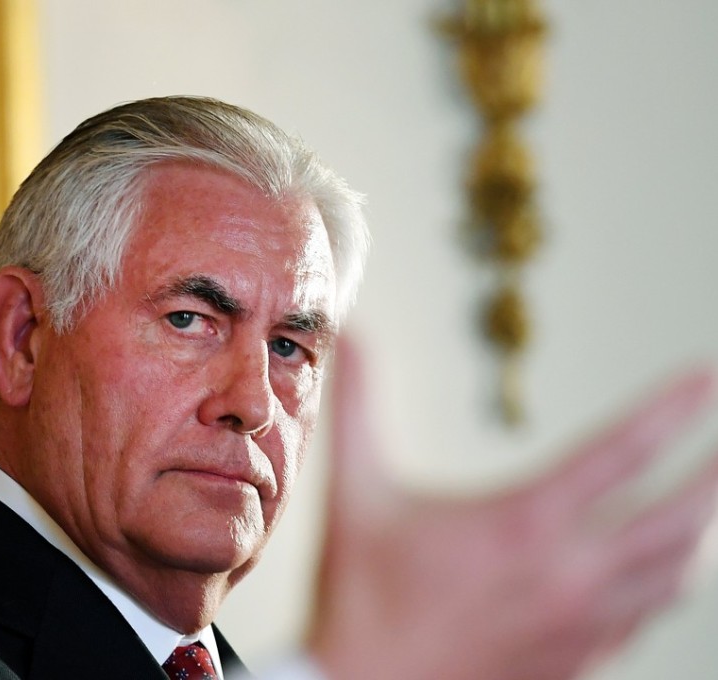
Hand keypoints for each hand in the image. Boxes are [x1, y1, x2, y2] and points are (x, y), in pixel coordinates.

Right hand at [307, 337, 717, 679]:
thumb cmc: (361, 594)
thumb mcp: (356, 490)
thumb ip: (358, 405)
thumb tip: (353, 338)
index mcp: (524, 522)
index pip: (622, 451)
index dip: (673, 408)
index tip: (705, 376)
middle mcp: (568, 572)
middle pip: (679, 517)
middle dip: (716, 474)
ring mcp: (579, 623)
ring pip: (677, 575)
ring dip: (701, 534)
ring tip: (710, 507)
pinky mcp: (574, 661)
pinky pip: (644, 619)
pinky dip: (664, 588)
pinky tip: (662, 579)